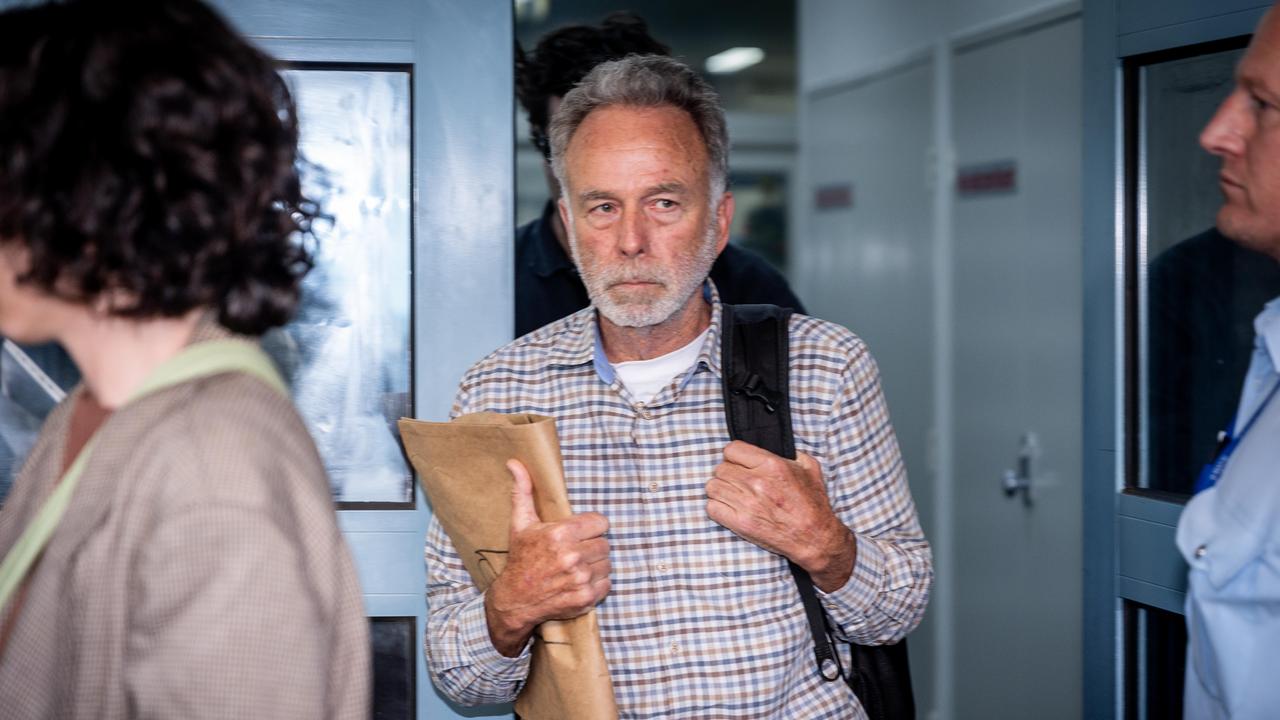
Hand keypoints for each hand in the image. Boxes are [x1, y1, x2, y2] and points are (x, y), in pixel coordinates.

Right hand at [485, 459, 610, 656]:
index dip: (592, 527)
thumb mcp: (521, 523)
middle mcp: (572, 556)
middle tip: (577, 551)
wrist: (515, 599)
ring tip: (577, 566)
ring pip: (607, 563)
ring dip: (596, 564)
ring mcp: (580, 579)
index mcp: (560, 534)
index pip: (601, 523)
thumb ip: (523, 491)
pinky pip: (607, 583)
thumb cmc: (520, 558)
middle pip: (605, 544)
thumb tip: (515, 462)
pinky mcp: (585, 598)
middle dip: (593, 546)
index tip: (581, 533)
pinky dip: (598, 583)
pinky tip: (580, 581)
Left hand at [705, 441, 855, 591]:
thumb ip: (795, 454)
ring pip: (712, 487)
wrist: (814, 537)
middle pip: (720, 468)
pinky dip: (717, 508)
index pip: (732, 449)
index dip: (734, 456)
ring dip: (720, 490)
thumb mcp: (811, 469)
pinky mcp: (740, 523)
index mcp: (772, 464)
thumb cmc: (813, 504)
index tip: (739, 464)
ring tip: (732, 495)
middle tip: (737, 482)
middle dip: (727, 474)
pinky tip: (729, 509)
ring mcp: (746, 503)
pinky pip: (711, 507)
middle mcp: (756, 481)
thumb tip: (783, 449)